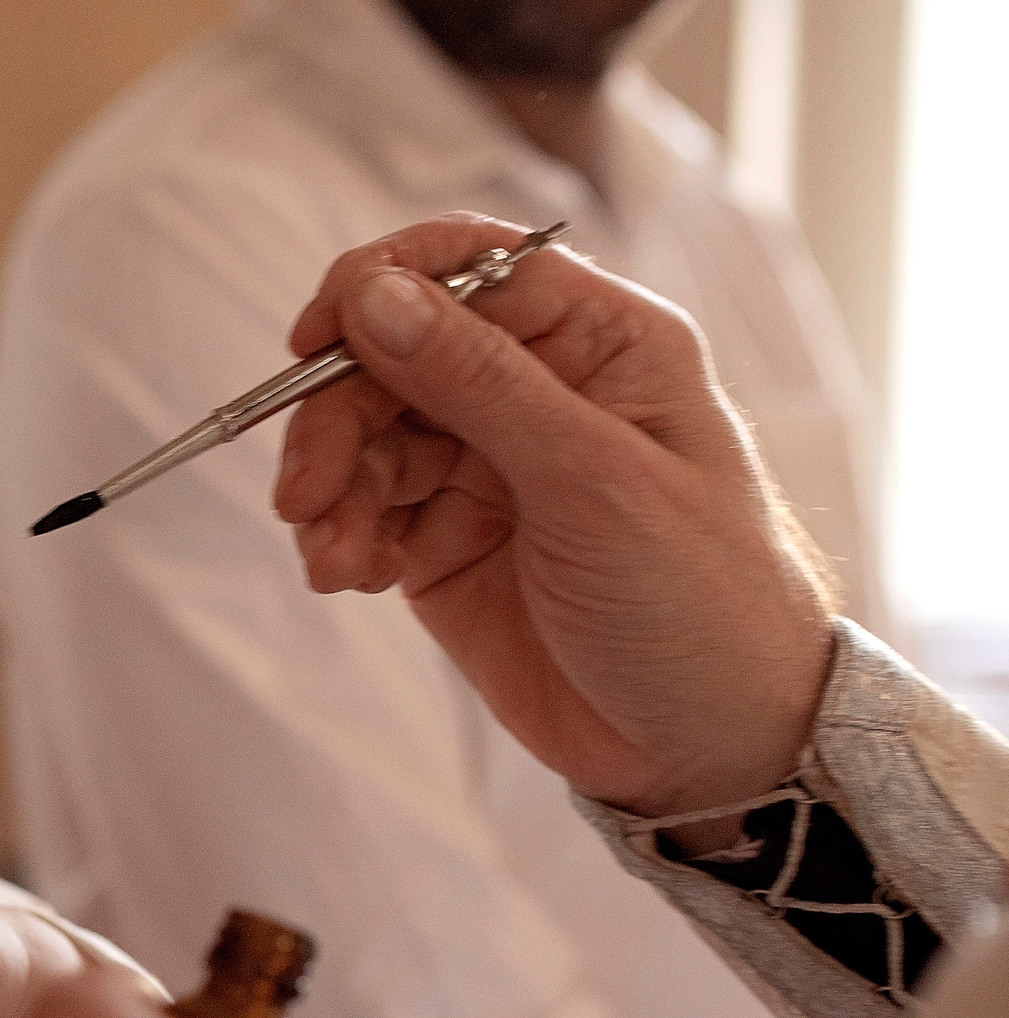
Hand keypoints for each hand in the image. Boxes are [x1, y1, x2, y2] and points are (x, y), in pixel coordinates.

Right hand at [271, 213, 836, 823]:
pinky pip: (365, 512)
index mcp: (600, 346)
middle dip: (336, 419)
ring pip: (366, 439)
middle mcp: (538, 393)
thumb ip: (478, 382)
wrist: (712, 749)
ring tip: (333, 559)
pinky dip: (340, 538)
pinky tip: (350, 577)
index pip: (469, 269)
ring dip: (331, 491)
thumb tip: (375, 295)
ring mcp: (489, 468)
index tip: (314, 341)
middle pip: (394, 358)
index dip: (380, 289)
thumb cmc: (702, 604)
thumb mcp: (593, 482)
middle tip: (305, 492)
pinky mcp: (448, 541)